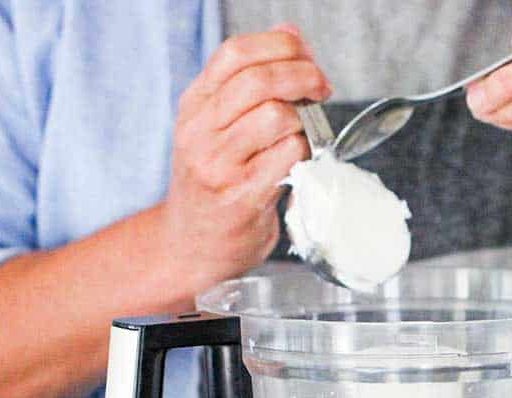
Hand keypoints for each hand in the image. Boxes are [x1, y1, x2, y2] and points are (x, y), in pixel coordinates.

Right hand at [160, 25, 329, 298]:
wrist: (190, 247)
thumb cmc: (213, 185)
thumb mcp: (215, 128)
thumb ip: (248, 85)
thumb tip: (291, 36)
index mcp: (194, 106)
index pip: (235, 54)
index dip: (279, 46)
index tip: (306, 57)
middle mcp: (199, 132)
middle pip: (258, 80)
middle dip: (303, 76)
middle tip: (322, 88)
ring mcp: (217, 165)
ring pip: (275, 116)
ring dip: (303, 120)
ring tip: (303, 133)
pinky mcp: (241, 197)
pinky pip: (288, 157)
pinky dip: (304, 154)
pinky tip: (298, 164)